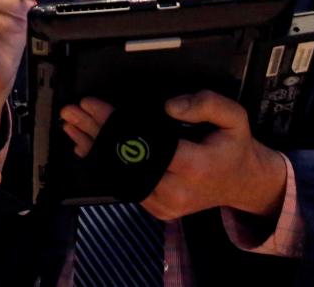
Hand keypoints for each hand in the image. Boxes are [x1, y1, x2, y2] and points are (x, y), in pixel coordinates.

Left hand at [61, 91, 286, 220]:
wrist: (242, 183)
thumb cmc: (235, 146)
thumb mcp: (233, 117)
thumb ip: (205, 104)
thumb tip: (168, 106)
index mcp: (194, 167)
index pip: (144, 144)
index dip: (114, 124)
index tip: (92, 104)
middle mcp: (175, 191)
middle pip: (124, 160)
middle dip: (95, 133)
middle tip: (71, 112)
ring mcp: (165, 205)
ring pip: (120, 175)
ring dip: (93, 149)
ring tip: (71, 127)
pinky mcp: (158, 209)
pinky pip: (126, 185)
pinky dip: (106, 164)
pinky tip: (87, 147)